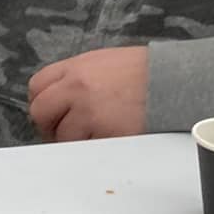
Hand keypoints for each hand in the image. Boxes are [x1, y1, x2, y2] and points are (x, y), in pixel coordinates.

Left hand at [26, 47, 148, 142]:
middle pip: (41, 112)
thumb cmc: (146, 73)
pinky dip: (94, 150)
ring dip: (75, 141)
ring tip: (95, 138)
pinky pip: (87, 149)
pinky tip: (109, 142)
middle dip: (50, 126)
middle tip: (64, 133)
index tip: (51, 115)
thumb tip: (61, 97)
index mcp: (76, 68)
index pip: (37, 86)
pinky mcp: (105, 134)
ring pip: (63, 136)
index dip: (43, 103)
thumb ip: (79, 77)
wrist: (176, 80)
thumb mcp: (105, 63)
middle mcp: (77, 88)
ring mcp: (89, 112)